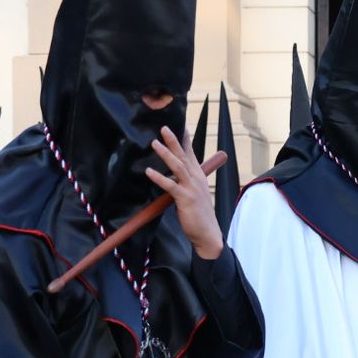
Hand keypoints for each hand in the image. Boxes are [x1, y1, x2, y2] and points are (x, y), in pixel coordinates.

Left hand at [147, 127, 225, 259]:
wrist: (208, 233)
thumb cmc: (200, 214)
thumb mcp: (194, 194)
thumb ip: (185, 183)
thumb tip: (172, 176)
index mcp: (199, 176)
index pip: (191, 153)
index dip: (185, 139)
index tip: (180, 125)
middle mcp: (196, 178)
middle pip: (184, 155)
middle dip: (174, 140)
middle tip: (164, 127)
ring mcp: (191, 187)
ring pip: (178, 166)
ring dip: (166, 154)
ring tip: (155, 143)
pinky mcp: (185, 198)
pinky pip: (170, 185)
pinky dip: (159, 177)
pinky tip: (149, 172)